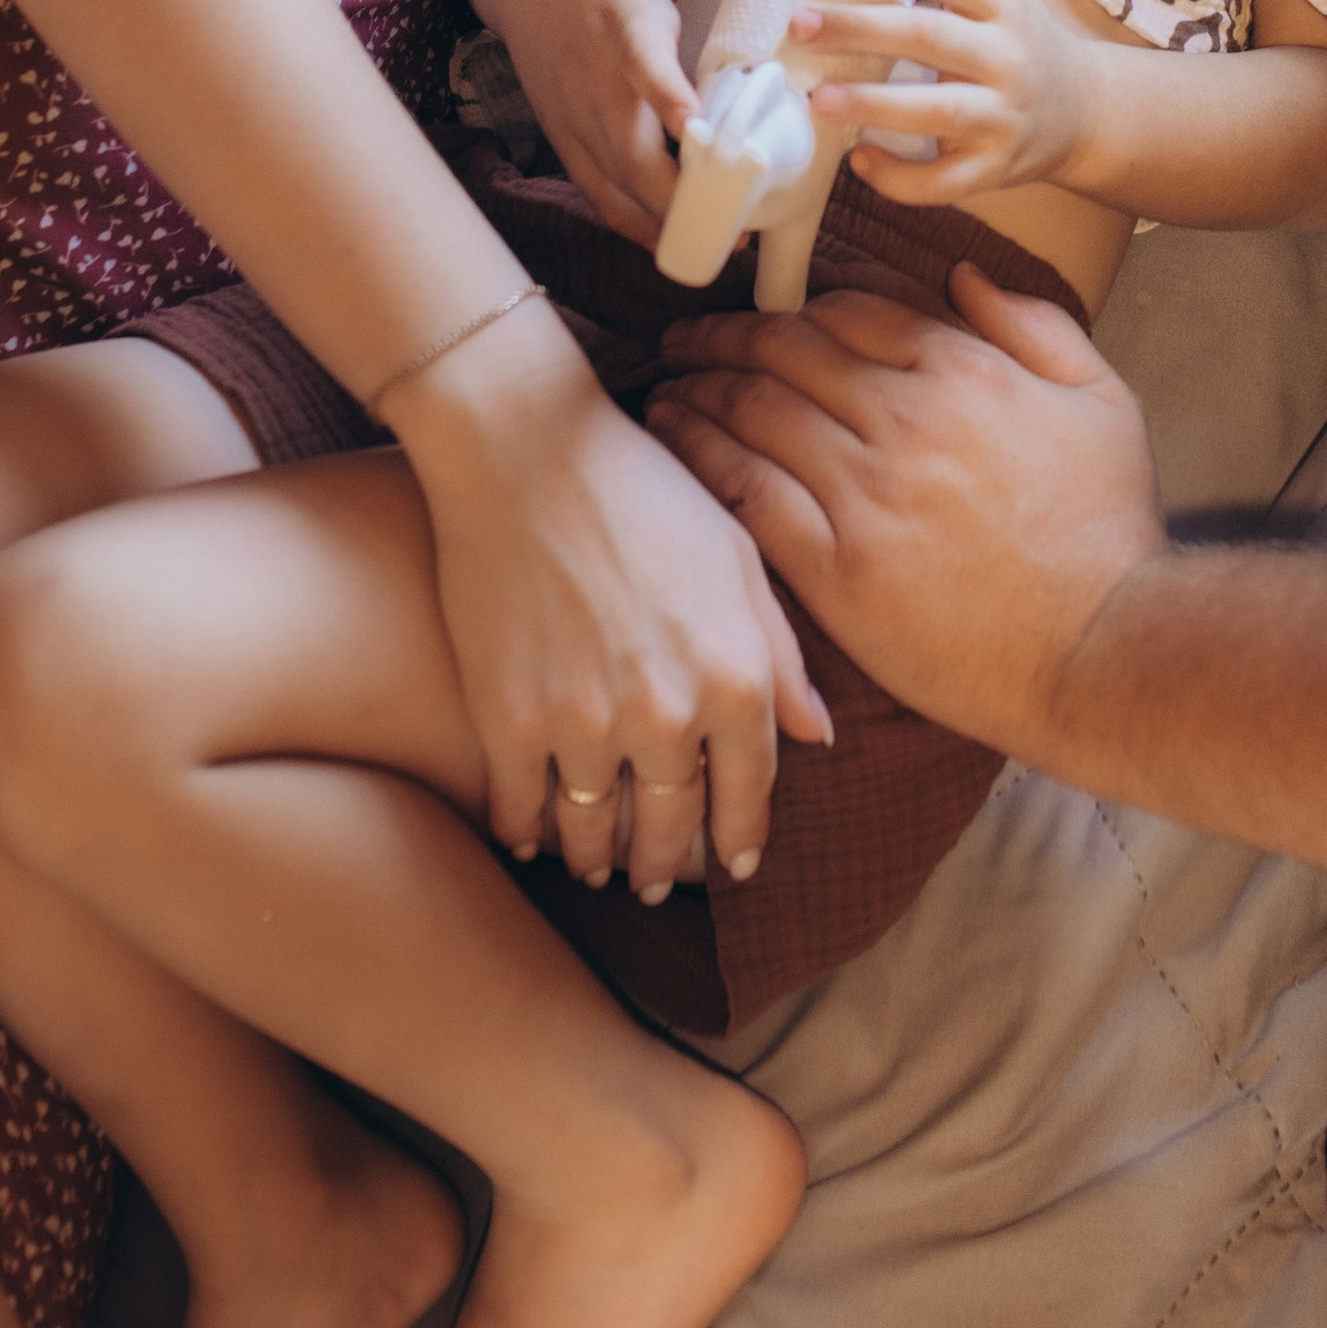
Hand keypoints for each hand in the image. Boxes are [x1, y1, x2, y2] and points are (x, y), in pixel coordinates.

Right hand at [403, 304, 832, 896]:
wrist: (525, 448)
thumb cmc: (644, 487)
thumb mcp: (737, 558)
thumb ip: (779, 654)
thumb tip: (817, 735)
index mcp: (736, 677)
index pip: (748, 793)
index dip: (741, 838)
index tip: (736, 863)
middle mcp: (669, 716)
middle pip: (673, 827)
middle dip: (668, 863)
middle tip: (659, 880)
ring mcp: (585, 725)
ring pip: (596, 831)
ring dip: (600, 860)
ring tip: (598, 868)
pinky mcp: (509, 721)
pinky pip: (521, 809)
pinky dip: (527, 831)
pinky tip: (530, 836)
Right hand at [486, 0, 779, 245]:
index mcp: (623, 23)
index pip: (644, 66)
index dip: (667, 98)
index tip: (697, 128)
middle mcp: (594, 80)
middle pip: (631, 153)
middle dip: (681, 193)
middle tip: (742, 219)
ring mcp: (575, 116)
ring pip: (615, 186)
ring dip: (664, 219)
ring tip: (722, 240)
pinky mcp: (565, 137)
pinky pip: (598, 194)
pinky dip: (633, 222)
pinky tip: (677, 241)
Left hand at [646, 264, 1164, 763]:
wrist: (1103, 651)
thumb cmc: (1108, 531)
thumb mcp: (1102, 400)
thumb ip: (1032, 324)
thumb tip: (961, 277)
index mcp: (963, 371)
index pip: (848, 311)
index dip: (794, 308)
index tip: (766, 315)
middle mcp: (904, 419)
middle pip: (785, 351)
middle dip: (724, 335)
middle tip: (686, 336)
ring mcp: (865, 494)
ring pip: (753, 412)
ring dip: (698, 387)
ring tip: (666, 384)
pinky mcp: (836, 569)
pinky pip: (746, 493)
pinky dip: (701, 455)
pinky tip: (675, 441)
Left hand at [797, 0, 1102, 206]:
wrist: (1088, 114)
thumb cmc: (1026, 39)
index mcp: (1005, 2)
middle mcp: (1008, 56)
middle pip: (931, 36)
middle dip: (862, 29)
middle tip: (800, 23)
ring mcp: (1004, 116)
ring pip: (938, 111)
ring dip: (875, 104)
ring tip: (816, 97)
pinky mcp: (996, 169)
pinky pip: (946, 181)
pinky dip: (902, 178)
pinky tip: (859, 160)